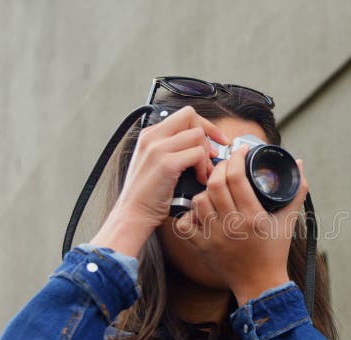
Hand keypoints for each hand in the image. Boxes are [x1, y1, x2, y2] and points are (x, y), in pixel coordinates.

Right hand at [91, 106, 229, 257]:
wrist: (133, 214)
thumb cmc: (147, 195)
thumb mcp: (156, 163)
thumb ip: (173, 149)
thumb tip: (203, 144)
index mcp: (150, 135)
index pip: (184, 115)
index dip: (205, 125)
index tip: (217, 140)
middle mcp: (152, 137)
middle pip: (190, 116)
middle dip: (209, 133)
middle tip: (214, 154)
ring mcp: (157, 149)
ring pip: (197, 135)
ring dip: (206, 154)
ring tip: (204, 172)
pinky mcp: (165, 164)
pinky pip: (197, 154)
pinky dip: (203, 167)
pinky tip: (199, 179)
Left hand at [176, 144, 308, 305]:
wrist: (259, 284)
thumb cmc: (274, 252)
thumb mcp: (289, 221)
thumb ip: (296, 192)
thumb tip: (299, 164)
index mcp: (254, 217)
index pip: (237, 178)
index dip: (237, 157)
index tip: (241, 150)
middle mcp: (232, 226)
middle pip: (215, 184)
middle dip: (220, 168)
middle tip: (228, 164)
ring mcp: (214, 237)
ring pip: (199, 200)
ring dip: (206, 189)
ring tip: (216, 188)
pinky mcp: (201, 247)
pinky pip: (187, 221)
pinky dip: (191, 212)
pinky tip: (203, 210)